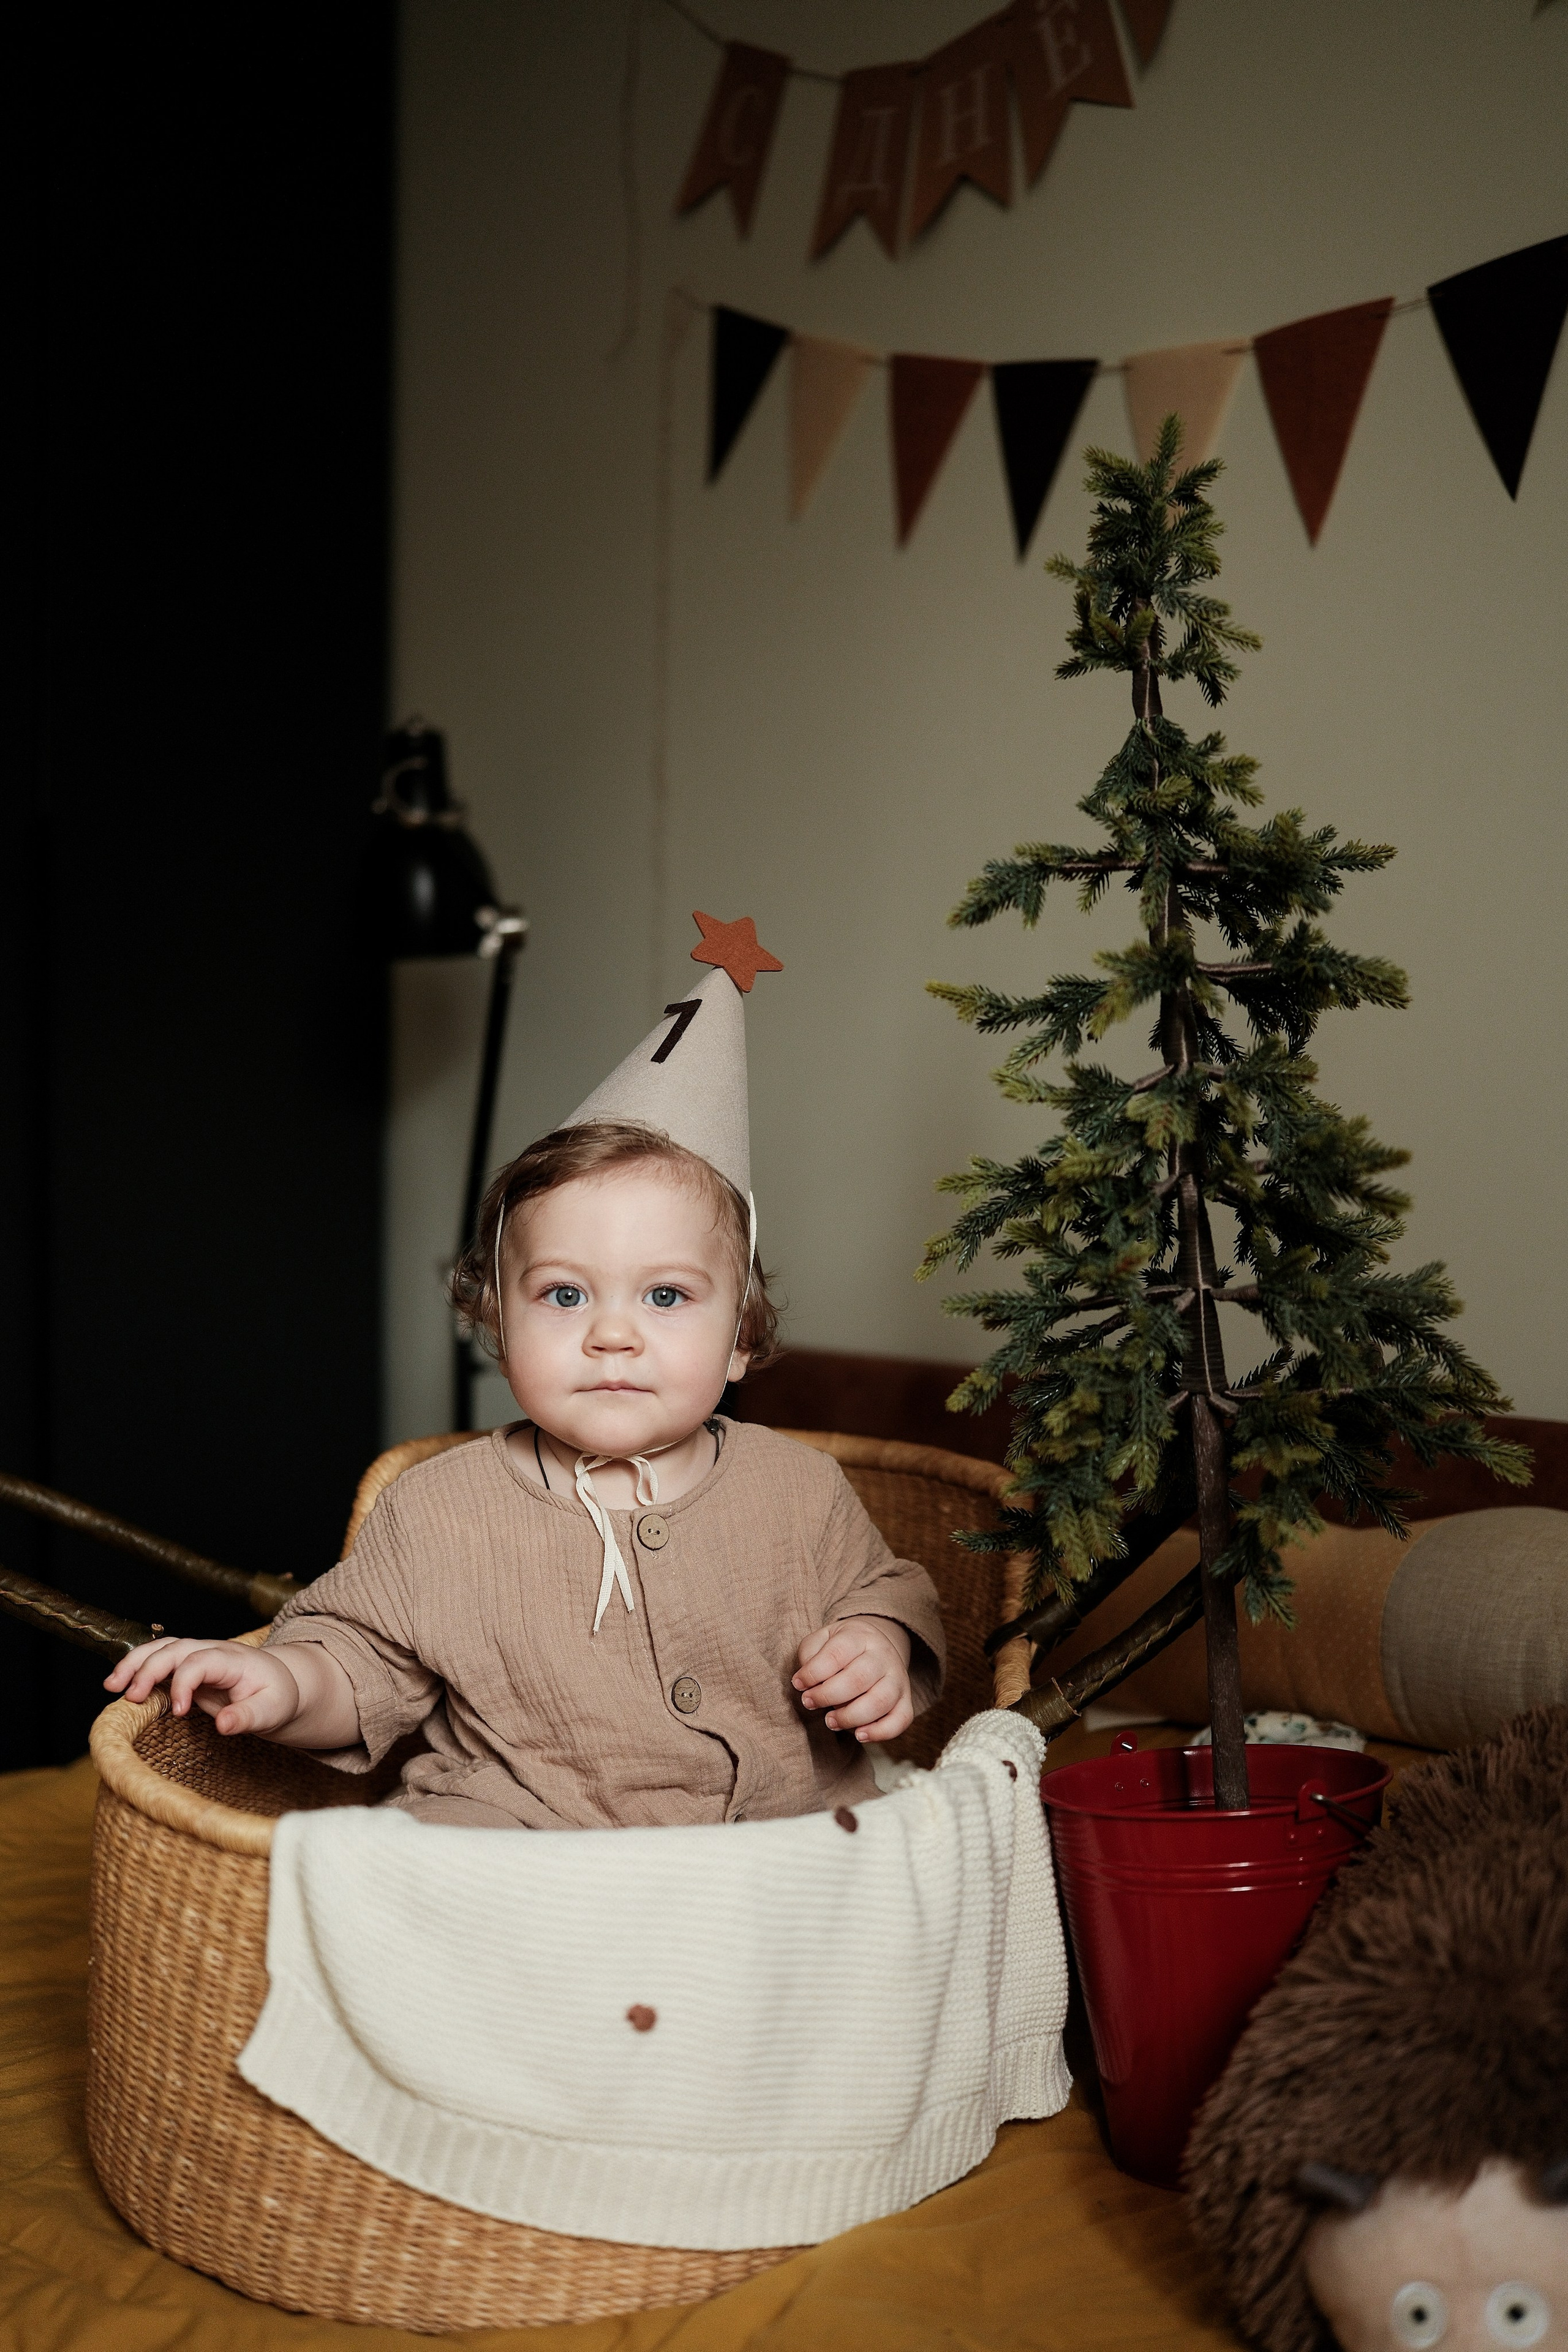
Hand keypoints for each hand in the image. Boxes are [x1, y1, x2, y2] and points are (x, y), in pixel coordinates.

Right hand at [104, 1636, 308, 1737]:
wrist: (282, 1684)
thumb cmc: (277, 1697)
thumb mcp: (272, 1710)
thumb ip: (248, 1716)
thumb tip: (224, 1725)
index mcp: (233, 1659)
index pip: (200, 1662)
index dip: (184, 1683)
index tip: (178, 1712)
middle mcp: (212, 1651)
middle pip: (174, 1648)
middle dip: (149, 1669)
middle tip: (132, 1698)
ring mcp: (198, 1656)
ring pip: (162, 1648)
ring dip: (135, 1663)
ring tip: (111, 1686)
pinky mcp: (188, 1667)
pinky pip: (159, 1660)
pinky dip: (138, 1668)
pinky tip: (120, 1687)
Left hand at [793, 1615, 912, 1743]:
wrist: (877, 1645)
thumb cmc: (841, 1648)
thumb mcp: (822, 1639)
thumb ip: (809, 1654)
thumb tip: (804, 1681)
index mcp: (859, 1636)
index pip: (837, 1654)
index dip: (814, 1673)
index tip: (798, 1684)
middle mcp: (883, 1656)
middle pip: (858, 1678)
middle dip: (828, 1696)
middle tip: (809, 1702)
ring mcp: (898, 1678)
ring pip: (880, 1701)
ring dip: (850, 1717)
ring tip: (830, 1721)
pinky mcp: (906, 1700)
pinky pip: (901, 1720)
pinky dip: (881, 1732)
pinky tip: (859, 1735)